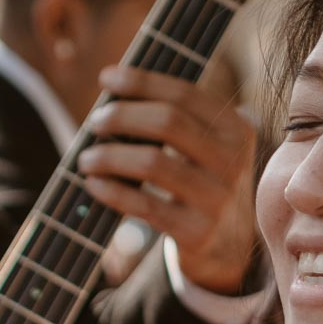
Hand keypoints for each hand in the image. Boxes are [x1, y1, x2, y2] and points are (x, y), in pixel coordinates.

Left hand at [77, 66, 256, 293]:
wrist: (228, 247)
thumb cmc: (201, 184)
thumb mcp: (206, 149)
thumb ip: (176, 121)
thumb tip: (113, 93)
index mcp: (236, 129)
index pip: (184, 94)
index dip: (142, 82)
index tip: (106, 77)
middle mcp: (233, 161)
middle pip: (168, 122)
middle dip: (122, 117)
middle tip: (95, 122)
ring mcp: (218, 199)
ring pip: (152, 163)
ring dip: (110, 156)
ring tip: (86, 159)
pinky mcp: (198, 232)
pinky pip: (145, 206)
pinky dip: (113, 191)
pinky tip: (94, 184)